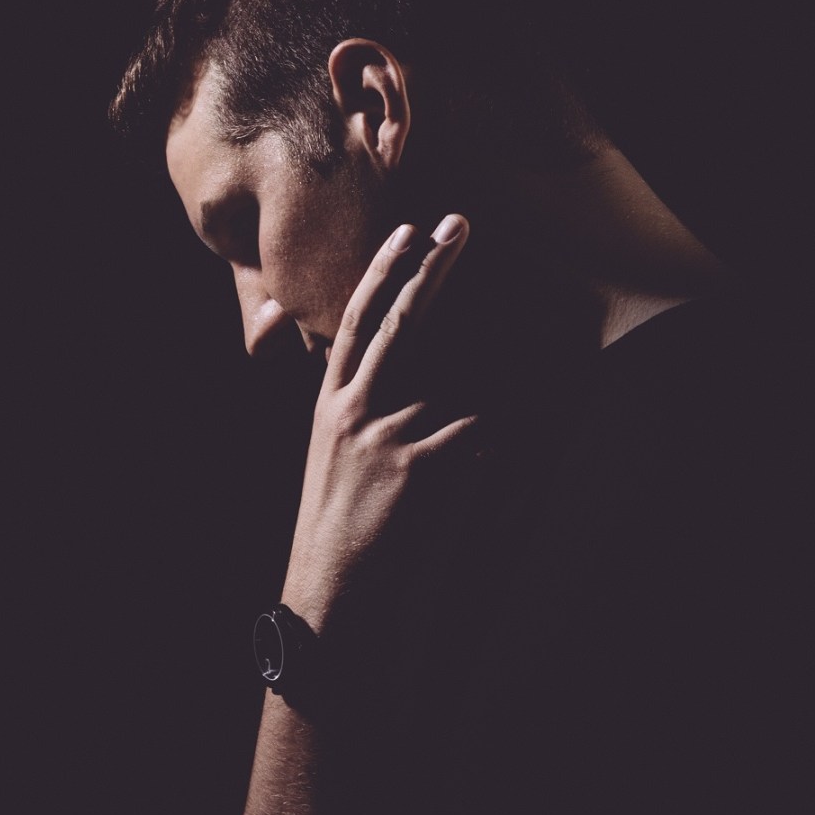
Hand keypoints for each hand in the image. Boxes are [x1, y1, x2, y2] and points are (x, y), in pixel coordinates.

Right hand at [279, 214, 480, 639]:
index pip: (355, 321)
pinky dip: (484, 452)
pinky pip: (477, 433)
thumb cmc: (338, 527)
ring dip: (469, 420)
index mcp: (330, 404)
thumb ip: (359, 407)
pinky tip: (462, 486)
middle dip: (433, 269)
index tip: (407, 232)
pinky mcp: (421, 460)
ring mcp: (387, 431)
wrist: (333, 588)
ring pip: (456, 390)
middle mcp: (354, 408)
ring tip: (440, 472)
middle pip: (401, 321)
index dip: (383, 274)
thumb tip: (400, 371)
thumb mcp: (332, 455)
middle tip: (458, 226)